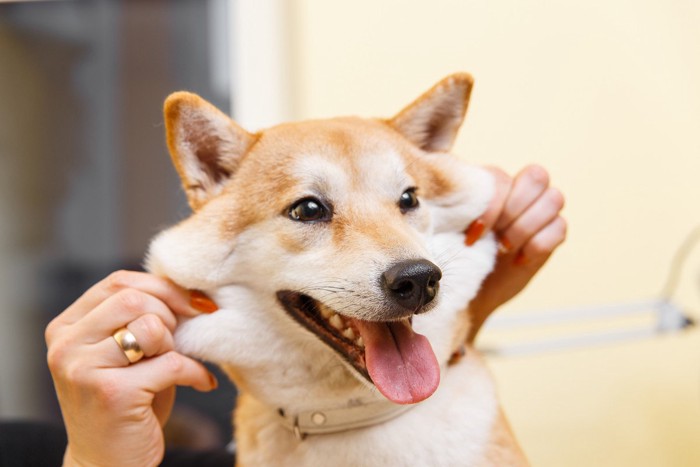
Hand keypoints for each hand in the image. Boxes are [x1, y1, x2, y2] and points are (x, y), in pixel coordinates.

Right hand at [45, 271, 217, 466]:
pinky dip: (196, 372)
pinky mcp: (113, 394)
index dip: (163, 287)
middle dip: (169, 315)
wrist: (107, 463)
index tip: (194, 303)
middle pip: (134, 299)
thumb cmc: (126, 400)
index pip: (119, 282)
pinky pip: (172, 363)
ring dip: (174, 344)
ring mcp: (84, 370)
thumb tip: (192, 290)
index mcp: (67, 327)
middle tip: (179, 340)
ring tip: (174, 364)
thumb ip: (141, 316)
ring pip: (150, 327)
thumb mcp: (126, 351)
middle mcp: (67, 346)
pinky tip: (201, 382)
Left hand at [466, 165, 566, 342]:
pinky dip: (537, 245)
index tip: (474, 234)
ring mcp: (542, 210)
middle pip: (537, 177)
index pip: (503, 178)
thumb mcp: (453, 228)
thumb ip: (456, 208)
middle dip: (513, 211)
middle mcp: (522, 189)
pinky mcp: (554, 232)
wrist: (473, 287)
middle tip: (496, 237)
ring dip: (526, 227)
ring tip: (504, 247)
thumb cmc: (459, 252)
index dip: (491, 207)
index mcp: (495, 182)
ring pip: (553, 198)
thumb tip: (438, 198)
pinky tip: (517, 260)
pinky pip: (560, 228)